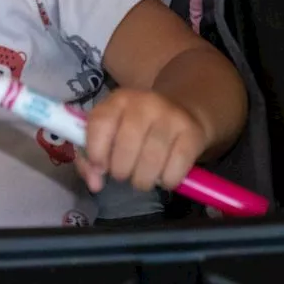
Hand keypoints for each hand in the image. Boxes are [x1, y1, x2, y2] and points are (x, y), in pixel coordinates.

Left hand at [74, 88, 207, 192]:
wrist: (184, 111)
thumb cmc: (137, 128)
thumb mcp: (110, 132)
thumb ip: (91, 157)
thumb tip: (95, 184)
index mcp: (118, 100)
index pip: (100, 123)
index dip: (96, 151)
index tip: (100, 168)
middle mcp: (144, 103)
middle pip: (126, 146)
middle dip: (121, 171)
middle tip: (124, 174)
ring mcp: (171, 116)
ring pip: (150, 162)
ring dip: (142, 180)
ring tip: (142, 178)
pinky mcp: (192, 133)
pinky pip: (174, 170)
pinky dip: (166, 181)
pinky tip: (164, 176)